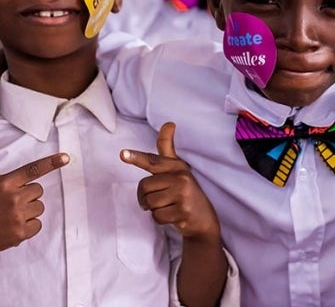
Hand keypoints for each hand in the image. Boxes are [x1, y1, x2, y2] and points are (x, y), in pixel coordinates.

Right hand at [0, 153, 68, 250]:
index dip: (50, 163)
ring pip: (39, 207)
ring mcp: (17, 216)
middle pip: (38, 191)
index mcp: (4, 184)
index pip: (32, 170)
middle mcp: (13, 198)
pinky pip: (37, 225)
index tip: (66, 158)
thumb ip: (8, 185)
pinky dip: (28, 227)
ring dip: (29, 211)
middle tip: (11, 204)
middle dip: (28, 196)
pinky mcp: (20, 233)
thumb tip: (23, 184)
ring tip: (10, 217)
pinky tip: (14, 228)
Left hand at [120, 122, 219, 241]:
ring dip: (155, 209)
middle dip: (147, 197)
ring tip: (170, 206)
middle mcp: (181, 176)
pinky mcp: (183, 210)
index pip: (153, 160)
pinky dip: (161, 219)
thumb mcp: (178, 169)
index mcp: (176, 166)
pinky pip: (157, 216)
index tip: (122, 154)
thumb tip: (168, 123)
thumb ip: (168, 150)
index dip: (136, 157)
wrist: (204, 218)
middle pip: (144, 187)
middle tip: (161, 199)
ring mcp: (183, 193)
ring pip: (149, 203)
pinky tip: (174, 216)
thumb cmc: (184, 191)